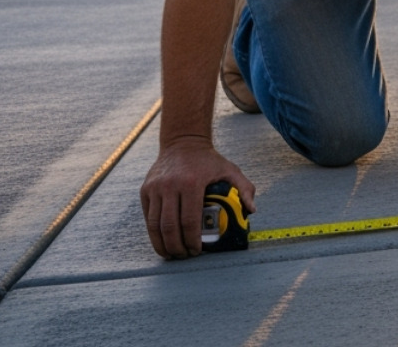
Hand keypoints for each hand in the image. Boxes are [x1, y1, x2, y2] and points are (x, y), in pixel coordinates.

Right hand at [139, 136, 255, 258]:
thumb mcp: (231, 170)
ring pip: (154, 225)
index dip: (192, 240)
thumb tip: (251, 210)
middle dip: (176, 246)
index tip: (197, 250)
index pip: (189, 220)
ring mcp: (155, 188)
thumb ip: (245, 189)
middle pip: (169, 227)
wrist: (183, 143)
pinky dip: (153, 233)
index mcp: (192, 182)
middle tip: (184, 255)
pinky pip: (148, 217)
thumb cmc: (209, 160)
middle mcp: (170, 186)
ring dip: (162, 244)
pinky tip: (162, 242)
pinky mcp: (146, 191)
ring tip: (172, 254)